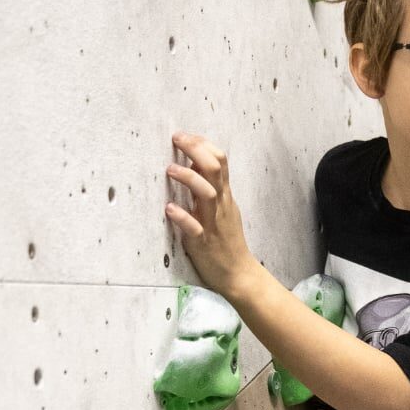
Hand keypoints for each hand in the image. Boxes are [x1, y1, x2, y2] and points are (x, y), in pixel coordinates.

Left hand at [164, 131, 257, 296]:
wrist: (239, 274)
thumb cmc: (227, 241)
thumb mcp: (222, 208)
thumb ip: (211, 187)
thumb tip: (196, 163)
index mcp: (225, 196)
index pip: (220, 160)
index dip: (202, 144)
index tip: (184, 135)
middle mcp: (220, 205)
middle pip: (215, 169)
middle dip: (195, 150)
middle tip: (177, 139)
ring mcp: (213, 223)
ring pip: (207, 194)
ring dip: (188, 178)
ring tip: (170, 169)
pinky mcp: (204, 243)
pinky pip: (194, 228)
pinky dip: (182, 216)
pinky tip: (169, 209)